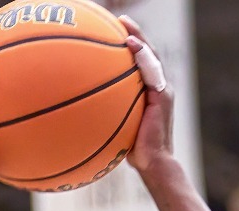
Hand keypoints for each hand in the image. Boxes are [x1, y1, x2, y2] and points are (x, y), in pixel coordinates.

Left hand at [120, 15, 175, 175]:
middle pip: (147, 53)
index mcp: (148, 91)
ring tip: (126, 25)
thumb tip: (74, 111)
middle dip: (135, 34)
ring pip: (152, 57)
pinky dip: (142, 56)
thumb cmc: (132, 150)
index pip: (139, 62)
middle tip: (120, 19)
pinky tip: (131, 46)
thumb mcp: (115, 128)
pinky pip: (152, 71)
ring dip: (139, 38)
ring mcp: (162, 90)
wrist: (153, 163)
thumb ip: (104, 114)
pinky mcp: (163, 96)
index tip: (113, 31)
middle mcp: (157, 86)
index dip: (129, 45)